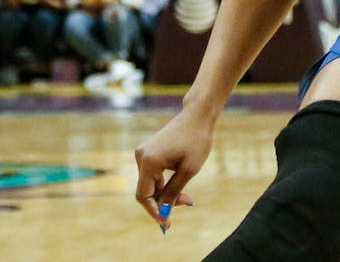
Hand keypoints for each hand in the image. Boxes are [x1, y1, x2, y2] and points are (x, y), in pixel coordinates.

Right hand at [134, 109, 210, 229]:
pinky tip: (180, 184)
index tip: (167, 223)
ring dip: (166, 193)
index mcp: (149, 161)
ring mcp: (144, 153)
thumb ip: (174, 192)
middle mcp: (141, 157)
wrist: (198, 116)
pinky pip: (153, 175)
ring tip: (188, 196)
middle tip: (188, 203)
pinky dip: (165, 183)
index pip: (143, 196)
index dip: (154, 211)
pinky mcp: (149, 152)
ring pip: (150, 184)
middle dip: (164, 202)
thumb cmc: (197, 141)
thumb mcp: (189, 170)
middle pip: (146, 191)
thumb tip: (163, 212)